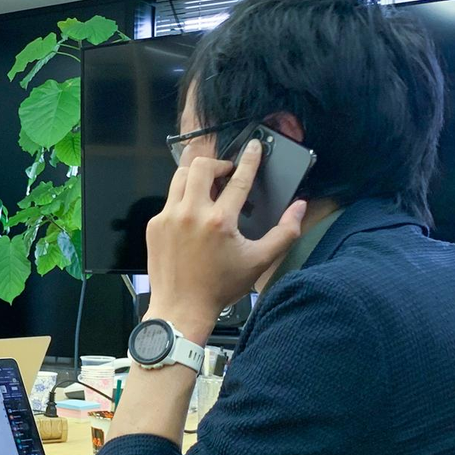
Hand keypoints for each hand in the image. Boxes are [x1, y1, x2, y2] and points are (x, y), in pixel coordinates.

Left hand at [145, 140, 305, 338]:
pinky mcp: (155, 225)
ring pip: (181, 177)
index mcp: (219, 221)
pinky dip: (183, 199)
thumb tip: (299, 207)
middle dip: (218, 163)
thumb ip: (284, 232)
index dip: (249, 160)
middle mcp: (191, 214)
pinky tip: (193, 214)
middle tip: (227, 173)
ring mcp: (168, 218)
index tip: (254, 146)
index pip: (238, 180)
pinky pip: (169, 200)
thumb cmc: (220, 287)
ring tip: (210, 187)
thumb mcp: (259, 262)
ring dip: (197, 176)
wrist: (181, 308)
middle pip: (202, 166)